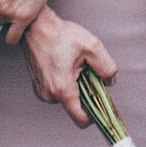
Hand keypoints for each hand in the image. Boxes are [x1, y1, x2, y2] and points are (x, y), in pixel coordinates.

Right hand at [24, 10, 116, 125]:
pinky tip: (65, 66)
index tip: (104, 107)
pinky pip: (58, 92)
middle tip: (87, 71)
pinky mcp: (39, 87)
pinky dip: (66, 83)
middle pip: (77, 106)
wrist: (35, 26)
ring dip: (76, 86)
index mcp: (62, 89)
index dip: (96, 116)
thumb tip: (110, 81)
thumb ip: (106, 66)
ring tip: (74, 65)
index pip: (82, 119)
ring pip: (67, 98)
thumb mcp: (91, 46)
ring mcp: (42, 92)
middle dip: (86, 92)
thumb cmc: (59, 35)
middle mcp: (49, 95)